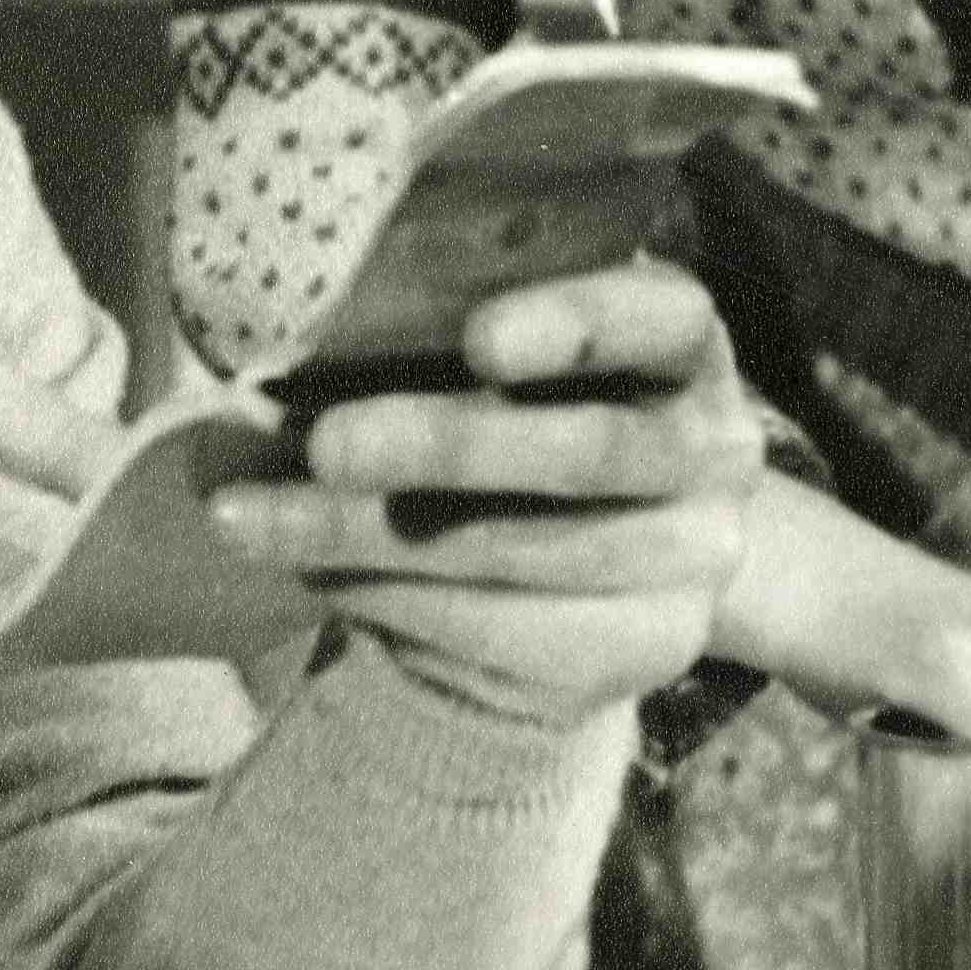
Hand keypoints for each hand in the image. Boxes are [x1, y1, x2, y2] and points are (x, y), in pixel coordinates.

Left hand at [204, 256, 764, 726]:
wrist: (604, 563)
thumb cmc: (529, 411)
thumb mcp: (517, 357)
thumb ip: (451, 335)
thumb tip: (292, 328)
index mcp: (686, 345)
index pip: (661, 319)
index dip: (578, 325)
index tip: (478, 339)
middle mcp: (715, 450)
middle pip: (591, 453)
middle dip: (448, 446)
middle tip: (326, 444)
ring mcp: (691, 559)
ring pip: (526, 554)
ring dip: (373, 536)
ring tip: (255, 518)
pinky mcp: (644, 650)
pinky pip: (503, 629)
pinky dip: (387, 594)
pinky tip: (307, 568)